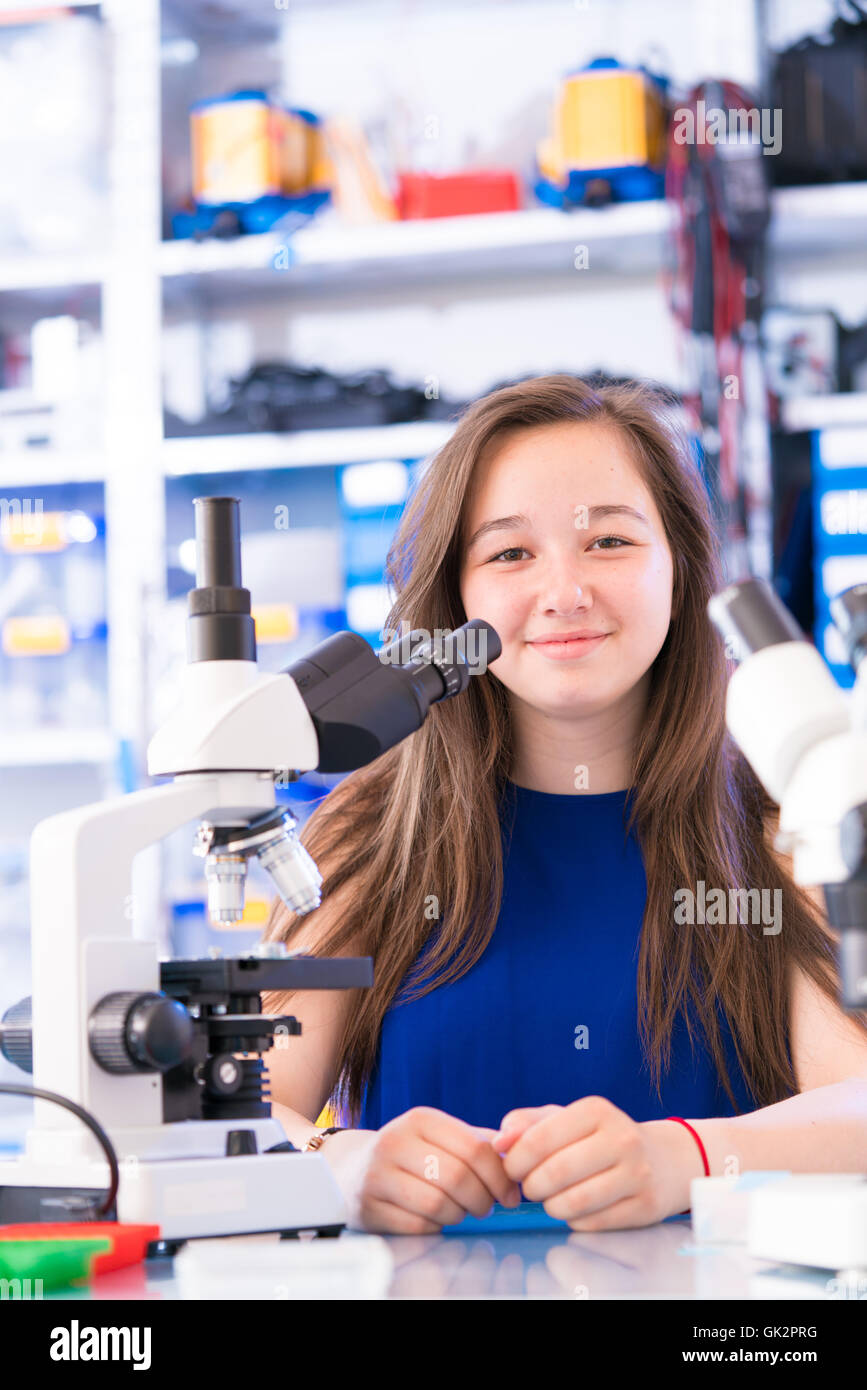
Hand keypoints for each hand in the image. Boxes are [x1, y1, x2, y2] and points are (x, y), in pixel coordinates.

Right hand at [341, 1106, 522, 1234]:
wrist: (352, 1169)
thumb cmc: (412, 1154)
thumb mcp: (441, 1136)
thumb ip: (479, 1142)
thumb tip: (517, 1154)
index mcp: (420, 1119)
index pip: (475, 1148)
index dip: (500, 1176)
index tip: (510, 1194)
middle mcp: (395, 1141)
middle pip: (459, 1178)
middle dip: (483, 1199)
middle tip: (487, 1206)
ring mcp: (378, 1175)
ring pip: (439, 1205)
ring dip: (460, 1215)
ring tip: (461, 1210)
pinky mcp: (369, 1207)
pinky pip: (419, 1226)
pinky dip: (436, 1228)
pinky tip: (436, 1218)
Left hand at [490, 1097, 703, 1230]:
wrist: (663, 1160)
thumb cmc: (599, 1138)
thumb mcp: (565, 1119)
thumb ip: (526, 1124)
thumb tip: (498, 1142)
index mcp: (597, 1110)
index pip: (539, 1139)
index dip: (515, 1160)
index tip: (511, 1169)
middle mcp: (621, 1138)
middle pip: (555, 1173)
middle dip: (531, 1186)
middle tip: (529, 1187)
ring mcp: (637, 1174)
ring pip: (573, 1203)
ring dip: (550, 1206)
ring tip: (549, 1198)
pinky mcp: (645, 1207)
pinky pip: (591, 1223)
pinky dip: (573, 1220)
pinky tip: (576, 1208)